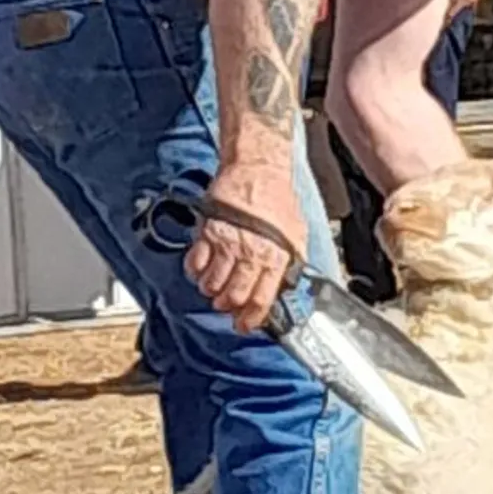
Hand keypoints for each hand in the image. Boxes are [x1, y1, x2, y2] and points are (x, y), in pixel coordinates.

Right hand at [185, 164, 306, 333]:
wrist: (256, 169)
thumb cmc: (277, 198)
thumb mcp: (297, 231)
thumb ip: (293, 259)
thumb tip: (289, 283)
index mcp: (276, 256)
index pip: (261, 300)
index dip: (251, 319)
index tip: (244, 324)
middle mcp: (251, 253)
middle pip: (234, 297)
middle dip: (228, 307)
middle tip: (227, 305)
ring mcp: (227, 244)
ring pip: (212, 285)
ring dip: (211, 291)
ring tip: (215, 287)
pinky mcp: (207, 232)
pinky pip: (195, 265)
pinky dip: (195, 273)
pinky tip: (201, 270)